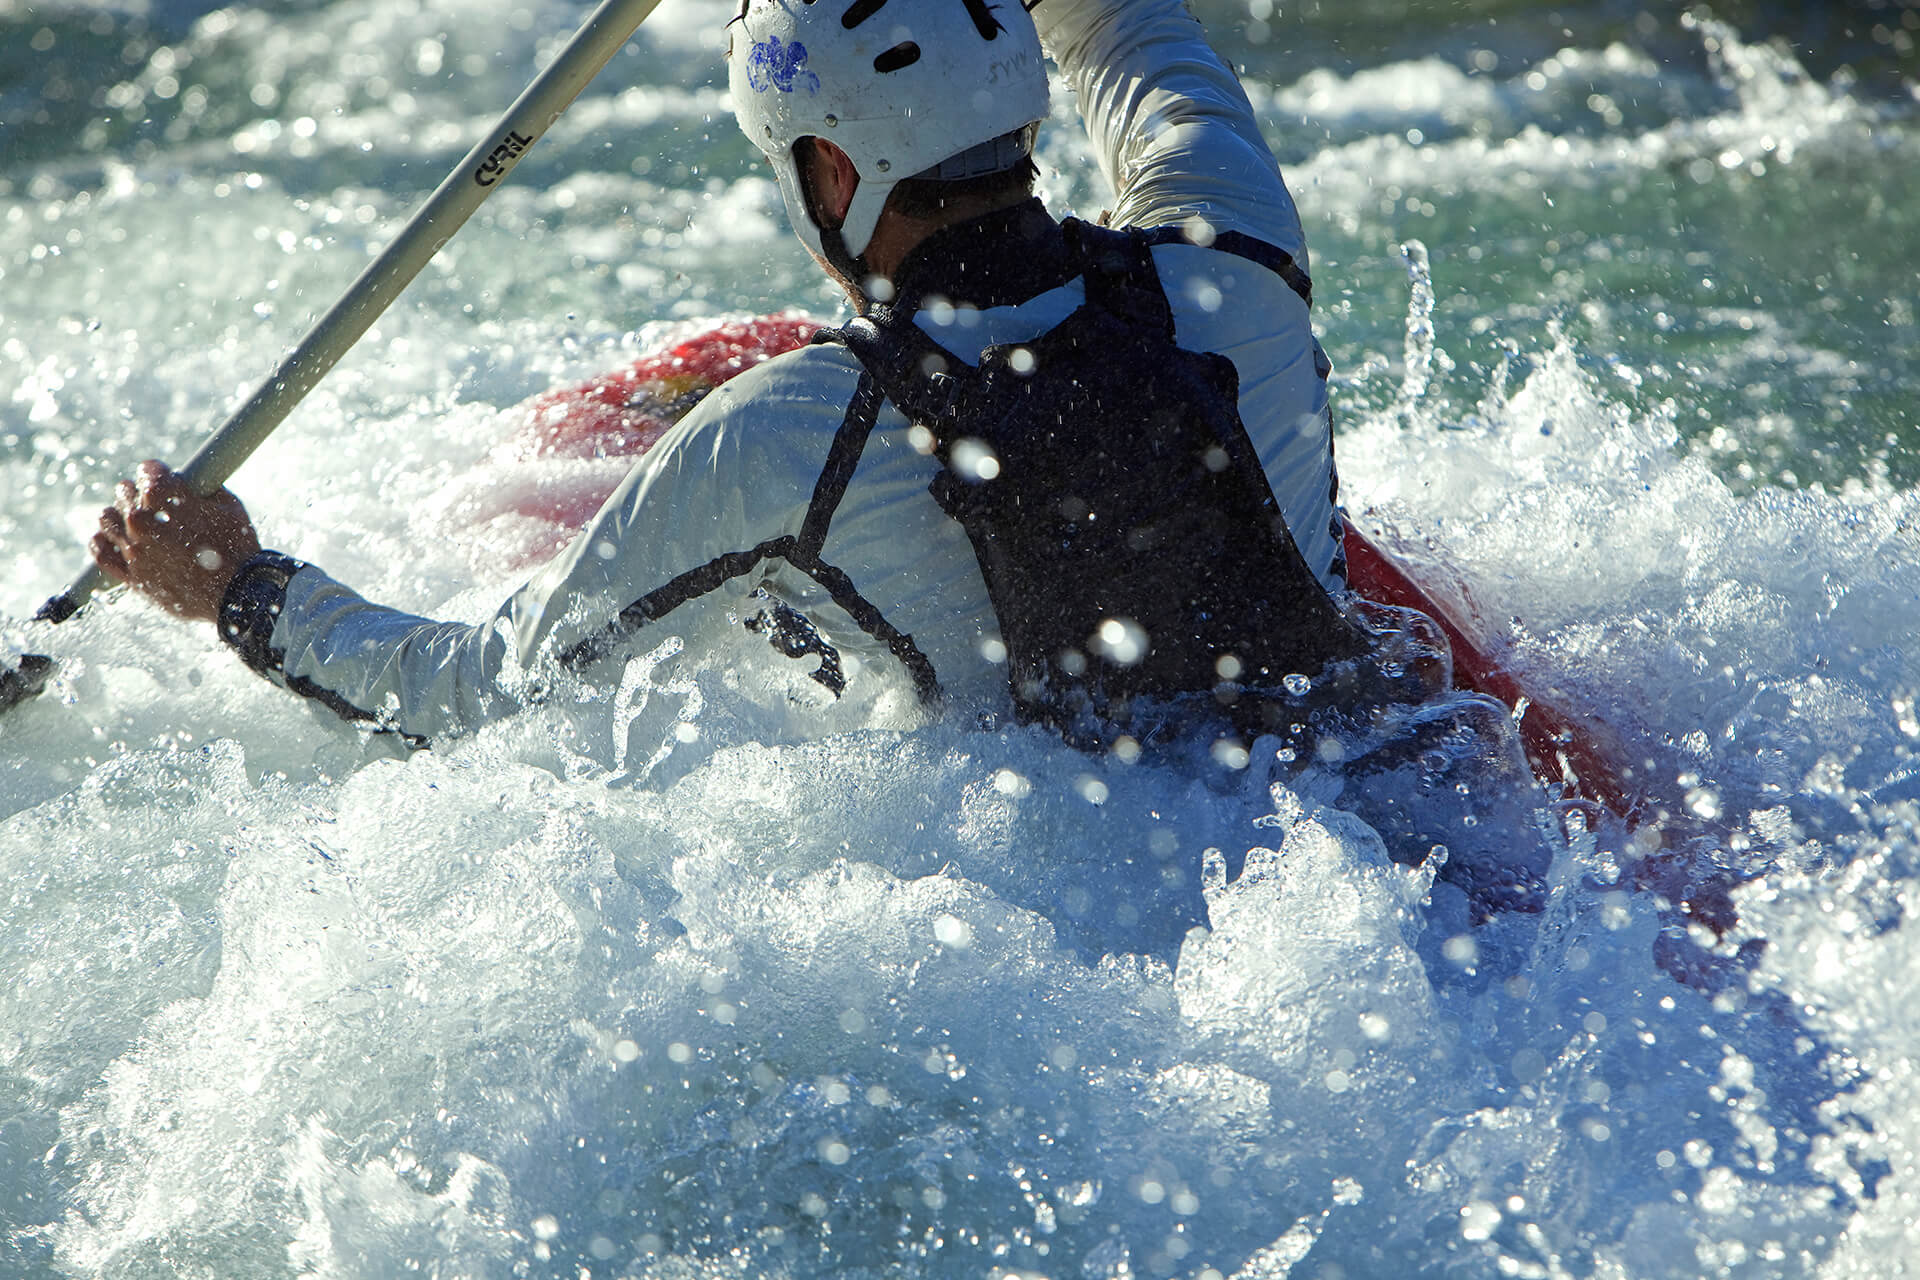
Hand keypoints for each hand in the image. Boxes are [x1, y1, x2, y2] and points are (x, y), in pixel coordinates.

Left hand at [90, 460, 261, 622]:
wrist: (237, 595)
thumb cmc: (238, 550)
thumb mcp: (230, 508)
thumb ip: (205, 490)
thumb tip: (194, 483)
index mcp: (165, 498)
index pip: (147, 471)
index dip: (158, 472)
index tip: (164, 477)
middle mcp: (141, 521)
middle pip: (124, 492)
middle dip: (140, 493)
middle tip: (155, 502)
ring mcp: (133, 549)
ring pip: (107, 518)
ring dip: (120, 515)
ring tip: (136, 522)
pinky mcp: (131, 575)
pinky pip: (101, 551)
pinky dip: (105, 542)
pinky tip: (118, 540)